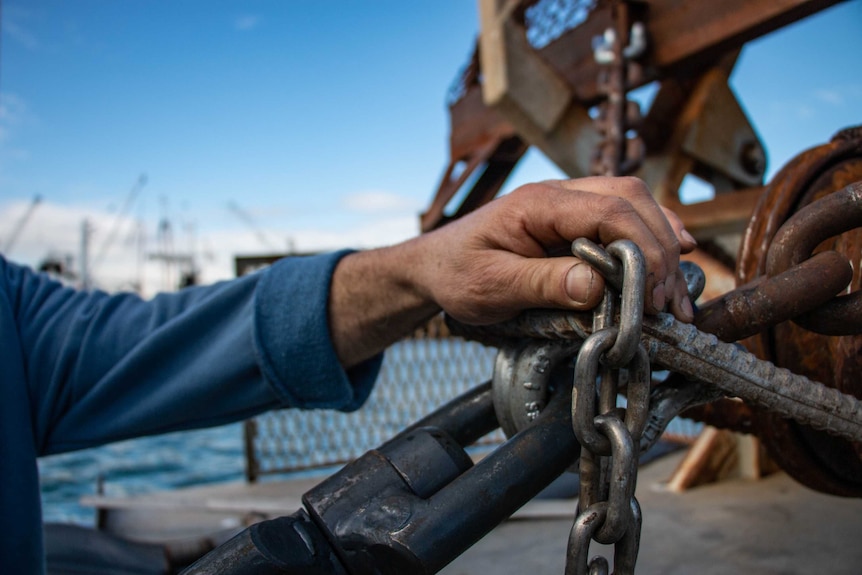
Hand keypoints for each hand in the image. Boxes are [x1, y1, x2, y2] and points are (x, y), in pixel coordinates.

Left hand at [330, 176, 695, 366]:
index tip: (651, 295)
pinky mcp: (573, 222)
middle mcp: (559, 195)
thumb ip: (541, 283)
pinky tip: (672, 256)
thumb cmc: (457, 274)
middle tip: (670, 302)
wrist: (434, 267)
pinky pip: (621, 218)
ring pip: (632, 204)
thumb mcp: (491, 286)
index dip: (642, 250)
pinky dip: (650, 236)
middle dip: (660, 248)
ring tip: (677, 293)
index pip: (609, 210)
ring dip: (662, 242)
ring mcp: (568, 205)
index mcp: (538, 204)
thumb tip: (597, 286)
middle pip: (630, 200)